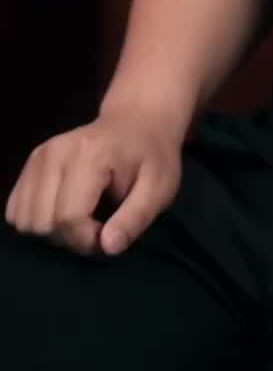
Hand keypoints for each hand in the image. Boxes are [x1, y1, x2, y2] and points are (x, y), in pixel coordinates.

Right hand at [4, 109, 181, 255]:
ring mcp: (38, 157)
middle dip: (69, 237)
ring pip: (24, 220)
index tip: (109, 234)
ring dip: (51, 231)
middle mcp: (55, 153)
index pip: (69, 218)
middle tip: (97, 227)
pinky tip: (61, 211)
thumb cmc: (152, 158)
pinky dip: (36, 219)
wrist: (136, 123)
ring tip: (80, 219)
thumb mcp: (159, 188)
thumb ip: (135, 218)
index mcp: (89, 156)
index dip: (87, 239)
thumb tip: (108, 247)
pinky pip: (15, 209)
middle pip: (43, 222)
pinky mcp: (30, 164)